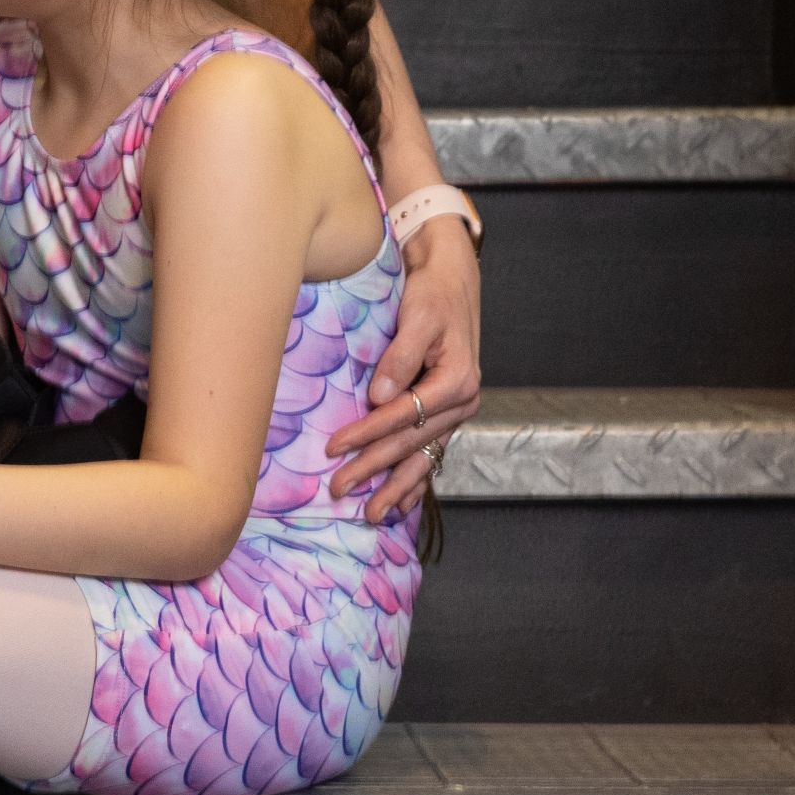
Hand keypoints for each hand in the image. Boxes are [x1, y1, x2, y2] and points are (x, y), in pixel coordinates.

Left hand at [327, 218, 483, 516]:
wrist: (452, 279)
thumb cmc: (432, 293)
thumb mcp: (418, 316)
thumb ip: (399, 357)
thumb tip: (378, 397)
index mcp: (457, 381)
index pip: (403, 415)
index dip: (366, 433)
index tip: (333, 448)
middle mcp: (462, 402)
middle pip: (410, 443)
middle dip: (374, 468)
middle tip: (339, 489)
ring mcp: (456, 411)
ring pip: (423, 456)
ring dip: (395, 486)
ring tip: (371, 514)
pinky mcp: (446, 412)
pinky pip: (431, 452)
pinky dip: (415, 479)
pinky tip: (399, 503)